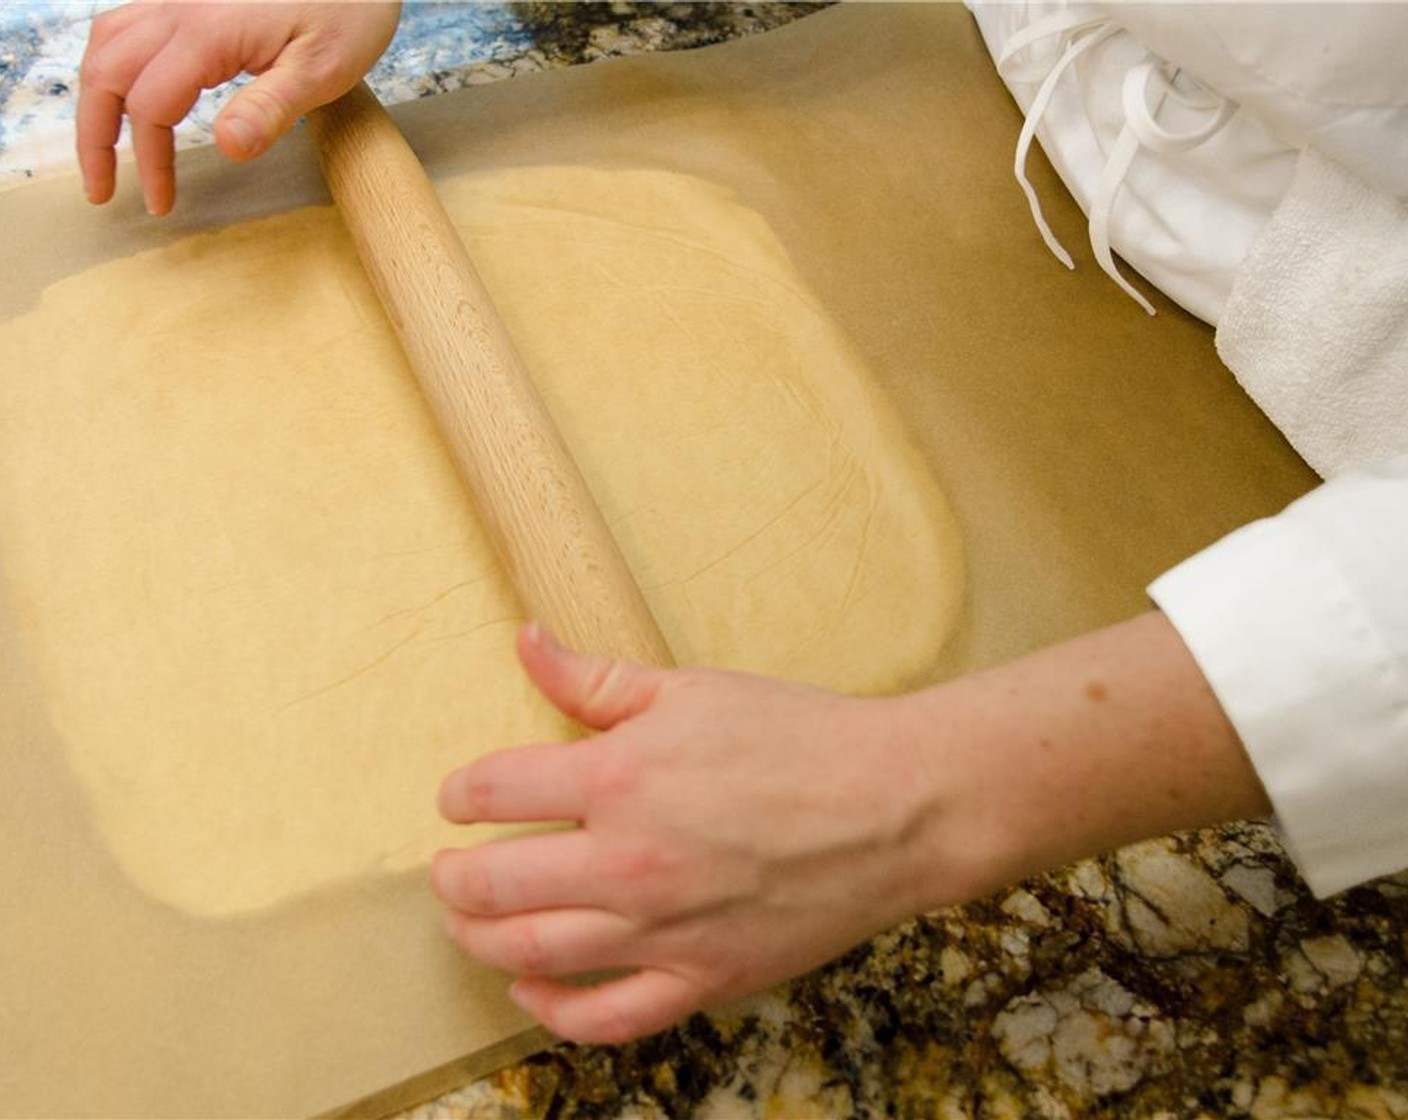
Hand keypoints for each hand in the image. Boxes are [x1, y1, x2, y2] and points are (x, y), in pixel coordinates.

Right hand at [77, 1, 400, 214]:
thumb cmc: (347, 13)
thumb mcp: (322, 70)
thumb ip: (271, 109)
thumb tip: (228, 149)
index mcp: (206, 34)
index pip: (151, 107)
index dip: (150, 162)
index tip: (160, 205)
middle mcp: (178, 8)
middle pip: (106, 73)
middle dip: (94, 136)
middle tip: (100, 189)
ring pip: (108, 44)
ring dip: (97, 98)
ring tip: (105, 146)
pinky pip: (129, 25)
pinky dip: (115, 65)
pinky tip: (131, 93)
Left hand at [432, 613, 1271, 1044]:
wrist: (895, 805)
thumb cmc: (800, 736)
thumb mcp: (693, 689)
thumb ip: (597, 677)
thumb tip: (525, 639)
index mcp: (619, 775)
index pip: (493, 791)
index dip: (460, 795)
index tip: (458, 799)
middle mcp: (626, 860)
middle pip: (491, 885)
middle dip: (452, 879)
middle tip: (449, 870)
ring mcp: (662, 930)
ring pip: (531, 955)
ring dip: (481, 941)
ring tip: (471, 924)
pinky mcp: (701, 978)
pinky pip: (606, 1018)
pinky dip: (552, 1012)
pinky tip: (531, 990)